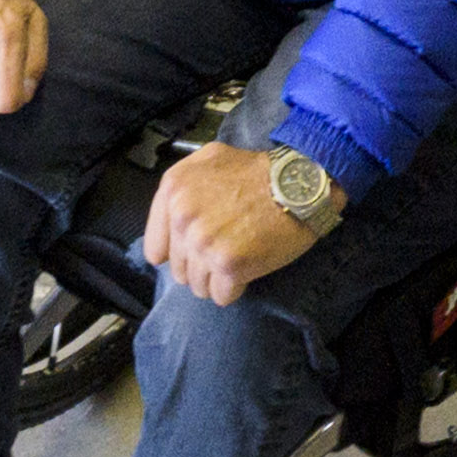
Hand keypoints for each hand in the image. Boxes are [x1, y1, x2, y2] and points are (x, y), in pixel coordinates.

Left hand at [146, 144, 335, 302]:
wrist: (299, 182)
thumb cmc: (257, 173)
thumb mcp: (209, 161)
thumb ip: (179, 191)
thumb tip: (165, 238)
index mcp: (173, 190)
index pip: (156, 249)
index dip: (179, 252)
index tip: (198, 248)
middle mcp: (183, 216)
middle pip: (179, 271)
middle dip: (201, 266)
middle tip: (228, 246)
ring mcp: (204, 242)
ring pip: (198, 286)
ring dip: (218, 279)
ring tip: (241, 256)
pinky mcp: (229, 264)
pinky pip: (221, 295)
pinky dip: (235, 288)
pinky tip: (250, 266)